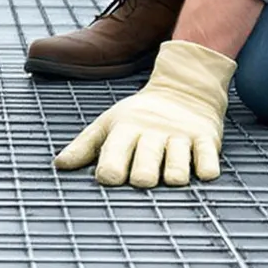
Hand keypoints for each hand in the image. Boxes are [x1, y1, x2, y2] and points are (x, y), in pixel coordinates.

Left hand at [53, 40, 236, 187]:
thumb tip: (59, 166)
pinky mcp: (206, 138)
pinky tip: (200, 171)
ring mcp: (181, 136)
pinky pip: (208, 162)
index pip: (112, 158)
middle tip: (143, 179)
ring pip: (176, 170)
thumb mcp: (109, 123)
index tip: (111, 179)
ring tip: (171, 176)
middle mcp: (152, 133)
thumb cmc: (140, 115)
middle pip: (144, 171)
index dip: (110, 173)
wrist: (184, 88)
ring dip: (173, 178)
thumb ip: (84, 146)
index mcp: (126, 130)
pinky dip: (205, 171)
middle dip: (142, 179)